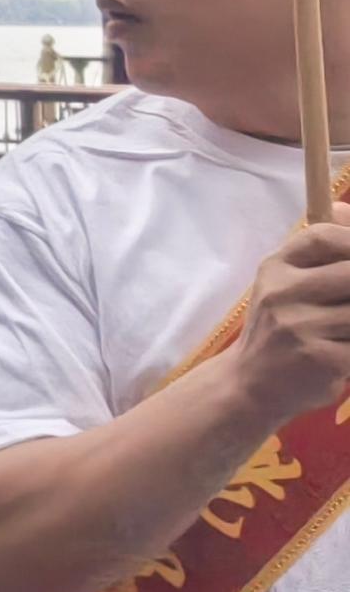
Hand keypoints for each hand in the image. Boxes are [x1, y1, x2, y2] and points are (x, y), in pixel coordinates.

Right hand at [232, 219, 349, 428]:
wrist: (251, 384)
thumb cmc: (280, 327)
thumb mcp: (287, 282)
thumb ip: (320, 251)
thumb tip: (343, 208)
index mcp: (276, 268)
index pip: (322, 236)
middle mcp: (282, 292)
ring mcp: (299, 326)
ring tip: (345, 327)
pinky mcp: (319, 358)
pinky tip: (345, 349)